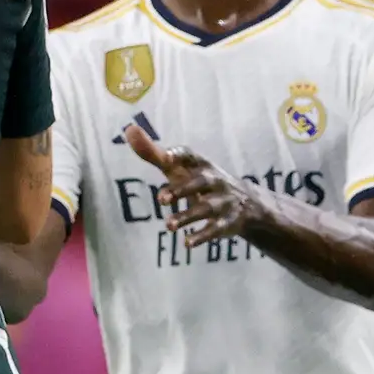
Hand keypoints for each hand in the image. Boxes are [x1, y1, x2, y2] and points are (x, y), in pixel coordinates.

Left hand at [123, 121, 262, 245]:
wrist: (245, 203)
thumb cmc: (200, 181)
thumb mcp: (179, 168)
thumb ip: (153, 153)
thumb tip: (129, 129)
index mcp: (200, 164)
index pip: (189, 155)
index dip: (177, 155)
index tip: (164, 157)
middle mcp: (214, 180)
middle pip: (200, 182)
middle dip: (182, 190)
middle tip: (161, 200)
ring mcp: (224, 201)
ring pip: (207, 208)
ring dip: (188, 216)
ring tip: (168, 225)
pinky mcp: (228, 222)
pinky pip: (216, 229)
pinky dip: (203, 236)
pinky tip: (187, 243)